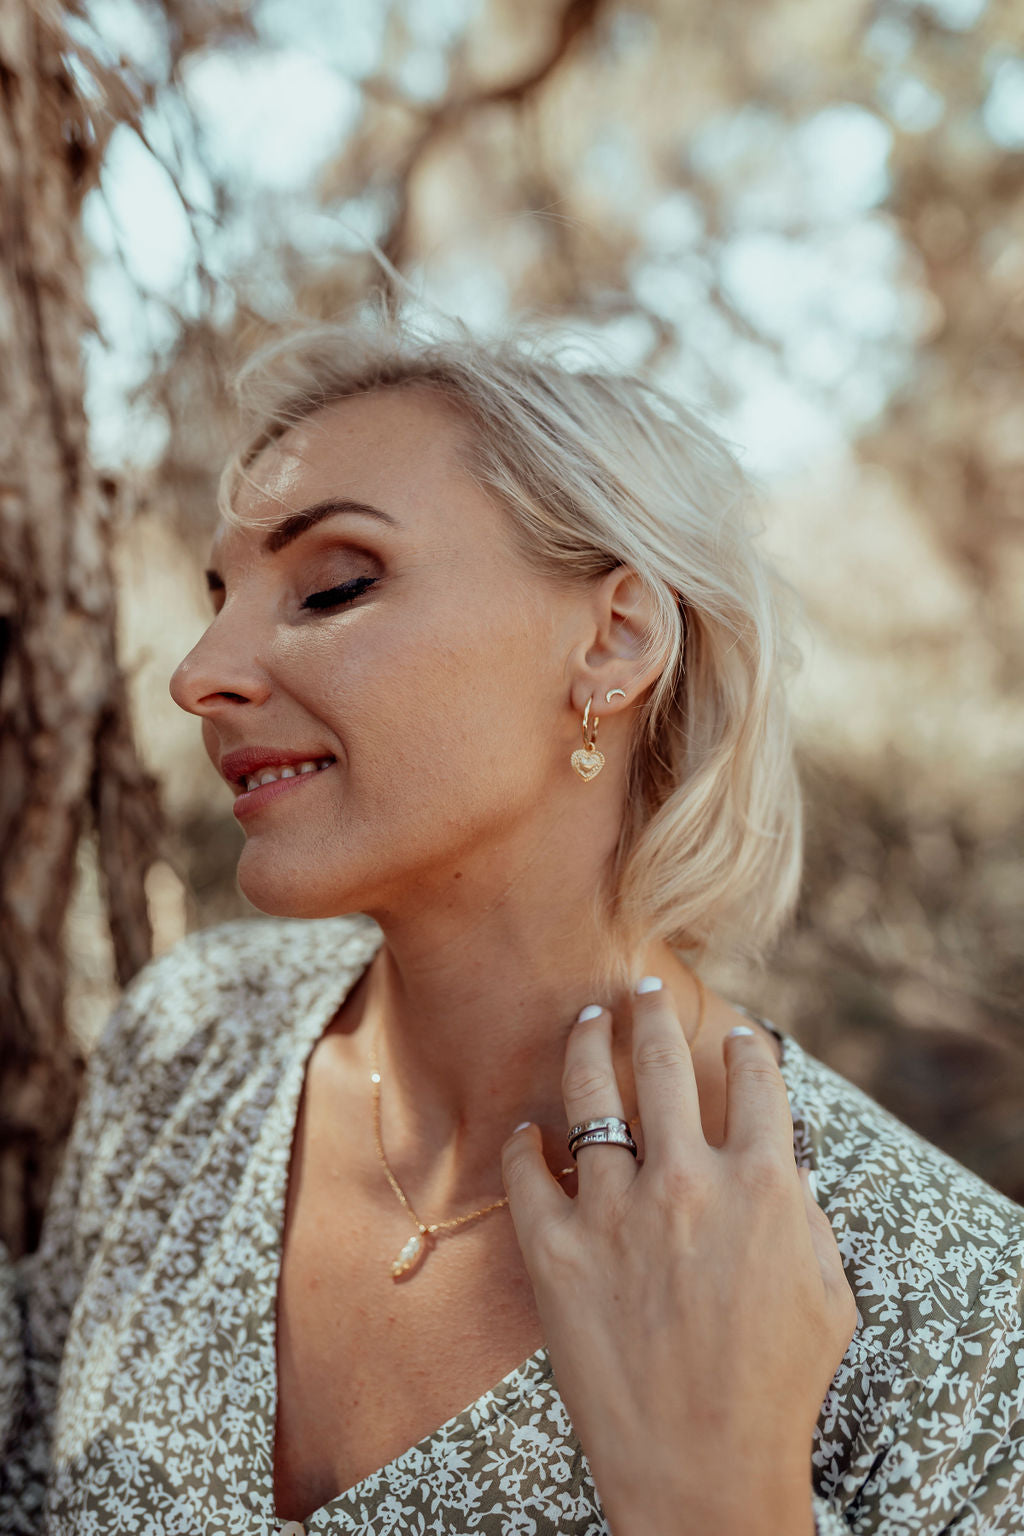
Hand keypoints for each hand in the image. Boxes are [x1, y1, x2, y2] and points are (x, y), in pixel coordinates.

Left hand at [500, 979, 856, 1535]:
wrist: (703, 1472)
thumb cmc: (778, 1391)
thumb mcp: (827, 1294)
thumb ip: (804, 1216)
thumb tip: (780, 1169)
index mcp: (764, 1188)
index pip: (759, 1083)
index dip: (750, 1049)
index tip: (739, 1036)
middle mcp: (688, 1182)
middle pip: (665, 1065)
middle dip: (654, 1011)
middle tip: (642, 986)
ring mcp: (615, 1213)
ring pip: (590, 1095)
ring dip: (587, 1045)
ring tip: (585, 1019)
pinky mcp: (555, 1252)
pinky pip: (527, 1173)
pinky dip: (525, 1145)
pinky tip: (527, 1130)